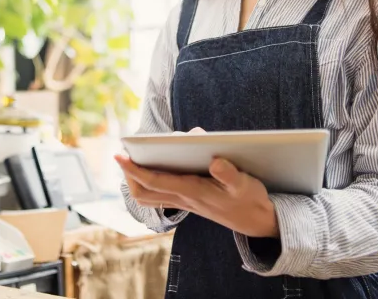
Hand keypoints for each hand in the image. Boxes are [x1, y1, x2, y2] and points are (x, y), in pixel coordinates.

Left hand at [116, 146, 278, 238]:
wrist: (258, 221)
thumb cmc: (250, 199)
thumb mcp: (245, 185)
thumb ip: (230, 174)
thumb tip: (214, 161)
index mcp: (193, 192)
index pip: (155, 181)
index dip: (134, 169)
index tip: (119, 155)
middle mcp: (184, 199)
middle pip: (143, 193)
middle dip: (129, 176)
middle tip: (123, 156)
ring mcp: (185, 202)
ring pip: (149, 197)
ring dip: (136, 181)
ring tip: (133, 160)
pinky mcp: (189, 202)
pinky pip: (160, 196)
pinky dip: (150, 183)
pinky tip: (154, 167)